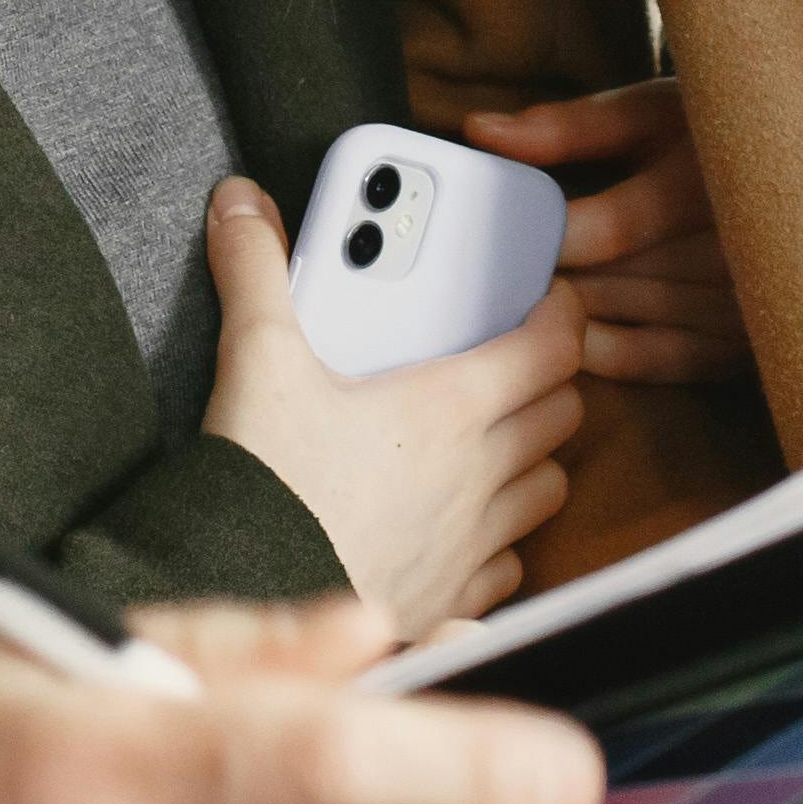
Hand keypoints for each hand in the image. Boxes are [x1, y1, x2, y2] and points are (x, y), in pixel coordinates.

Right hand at [199, 179, 582, 633]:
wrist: (249, 598)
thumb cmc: (267, 483)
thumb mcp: (257, 362)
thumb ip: (256, 273)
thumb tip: (240, 204)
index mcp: (449, 407)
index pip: (553, 345)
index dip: (560, 311)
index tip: (548, 292)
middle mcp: (479, 475)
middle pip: (562, 411)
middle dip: (548, 377)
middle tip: (509, 355)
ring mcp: (472, 542)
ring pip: (548, 485)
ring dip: (532, 454)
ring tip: (490, 433)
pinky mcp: (453, 599)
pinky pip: (511, 561)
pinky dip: (502, 534)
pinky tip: (460, 519)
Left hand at [469, 79, 751, 384]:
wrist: (799, 174)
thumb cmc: (708, 135)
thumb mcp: (646, 114)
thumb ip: (566, 127)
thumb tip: (480, 130)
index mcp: (703, 183)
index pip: (606, 229)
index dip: (544, 237)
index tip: (497, 233)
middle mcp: (729, 250)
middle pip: (608, 280)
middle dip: (543, 275)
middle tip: (485, 274)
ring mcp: (735, 302)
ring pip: (625, 320)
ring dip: (566, 314)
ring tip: (517, 297)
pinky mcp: (738, 340)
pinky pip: (658, 361)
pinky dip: (604, 353)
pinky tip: (569, 334)